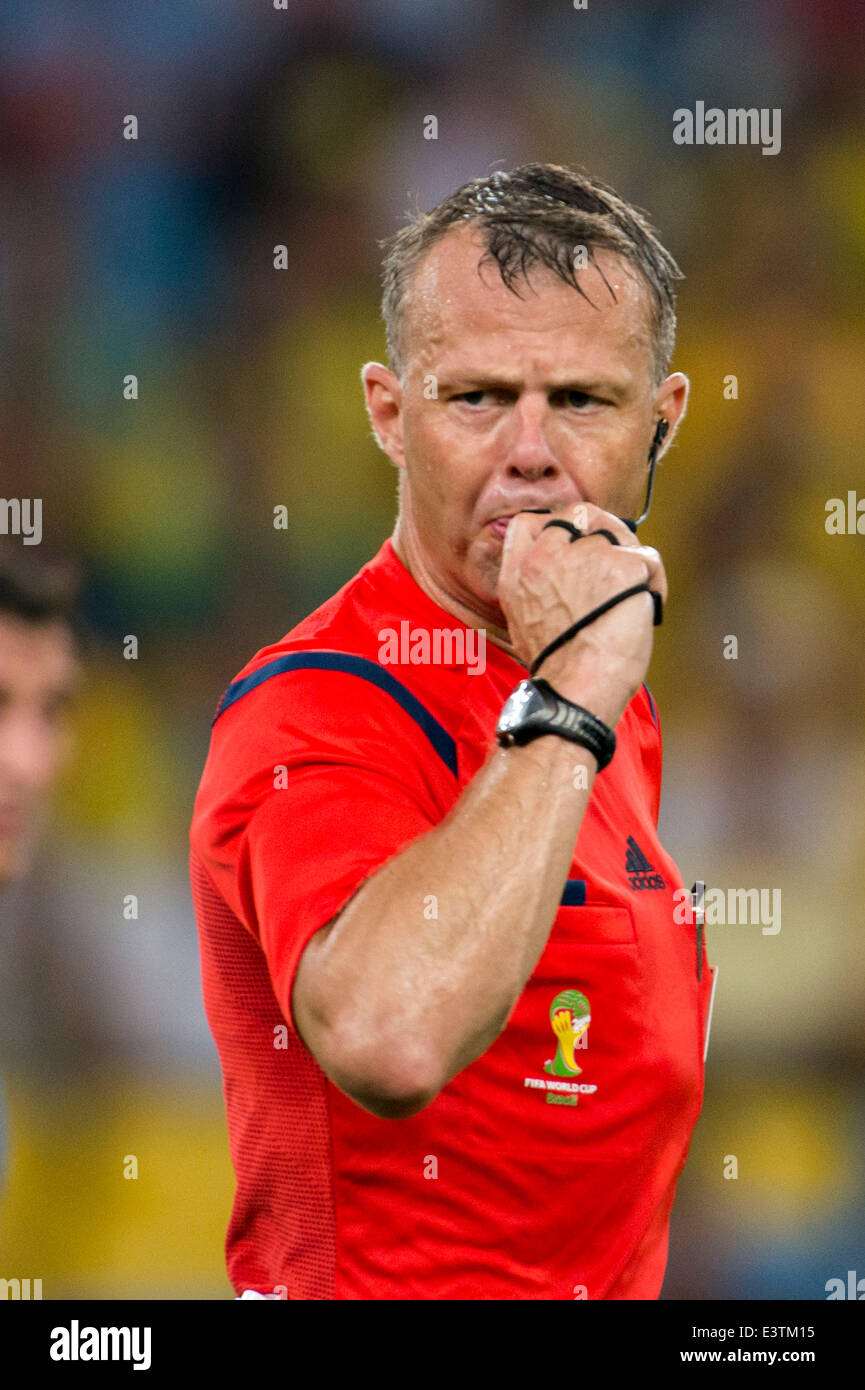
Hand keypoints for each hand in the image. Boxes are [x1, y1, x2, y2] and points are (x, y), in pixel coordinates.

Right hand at [496, 502, 667, 726]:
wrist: (575, 691)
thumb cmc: (558, 666)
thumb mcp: (523, 617)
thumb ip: (536, 582)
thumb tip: (564, 566)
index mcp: (519, 570)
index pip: (531, 522)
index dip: (558, 527)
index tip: (576, 545)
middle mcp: (548, 555)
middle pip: (583, 516)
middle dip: (605, 533)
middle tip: (617, 565)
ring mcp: (586, 557)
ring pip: (621, 536)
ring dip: (633, 563)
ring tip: (634, 597)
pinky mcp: (622, 567)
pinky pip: (649, 558)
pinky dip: (655, 582)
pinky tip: (648, 607)